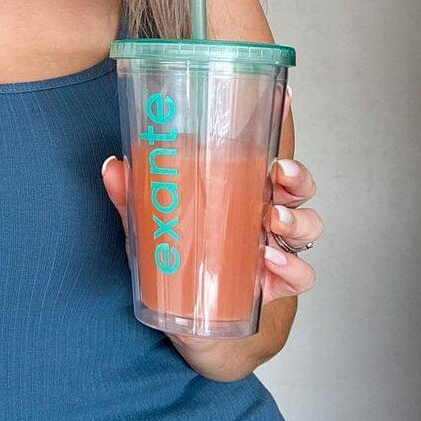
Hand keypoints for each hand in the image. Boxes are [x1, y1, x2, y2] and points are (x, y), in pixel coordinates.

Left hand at [99, 88, 322, 308]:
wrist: (191, 323)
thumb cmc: (177, 261)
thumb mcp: (150, 226)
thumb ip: (132, 199)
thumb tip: (112, 166)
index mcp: (238, 189)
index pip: (265, 152)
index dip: (280, 124)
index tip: (285, 98)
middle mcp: (263, 214)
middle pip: (298, 186)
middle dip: (296, 175)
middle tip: (279, 172)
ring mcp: (274, 249)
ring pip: (307, 226)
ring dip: (295, 219)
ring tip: (271, 220)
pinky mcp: (276, 286)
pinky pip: (300, 275)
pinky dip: (291, 267)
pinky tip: (269, 260)